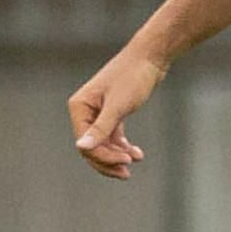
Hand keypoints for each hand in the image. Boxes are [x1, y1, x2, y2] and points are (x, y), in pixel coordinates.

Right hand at [68, 46, 166, 178]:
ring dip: (116, 156)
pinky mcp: (113, 112)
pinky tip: (137, 154)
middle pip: (91, 146)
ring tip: (133, 162)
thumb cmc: (133, 77)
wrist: (151, 57)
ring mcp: (98, 112)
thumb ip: (100, 128)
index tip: (125, 162)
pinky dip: (123, 147)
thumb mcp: (118, 106)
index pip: (85, 143)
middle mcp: (84, 110)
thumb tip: (81, 147)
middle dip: (108, 161)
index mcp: (79, 107)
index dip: (103, 157)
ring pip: (102, 144)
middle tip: (126, 173)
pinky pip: (113, 137)